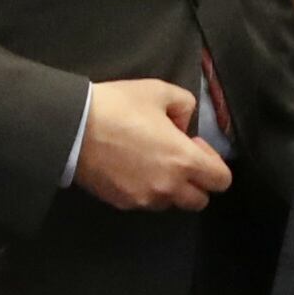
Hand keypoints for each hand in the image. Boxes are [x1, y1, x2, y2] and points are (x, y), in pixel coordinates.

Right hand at [74, 79, 229, 212]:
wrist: (72, 127)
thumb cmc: (118, 107)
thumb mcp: (159, 91)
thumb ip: (184, 105)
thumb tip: (183, 125)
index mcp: (183, 160)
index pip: (221, 181)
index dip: (213, 163)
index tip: (193, 145)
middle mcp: (168, 187)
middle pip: (199, 200)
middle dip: (195, 182)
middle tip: (175, 157)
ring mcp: (144, 199)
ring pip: (170, 203)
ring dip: (169, 188)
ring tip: (150, 162)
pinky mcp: (122, 203)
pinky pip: (144, 202)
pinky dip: (145, 190)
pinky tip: (129, 167)